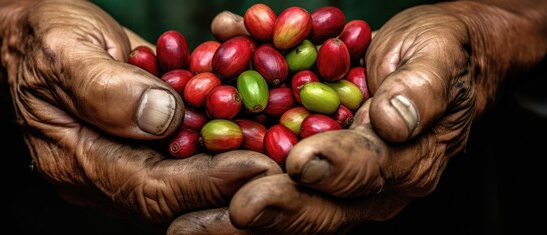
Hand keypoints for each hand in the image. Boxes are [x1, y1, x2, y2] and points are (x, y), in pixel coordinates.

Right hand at [0, 0, 281, 228]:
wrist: (36, 41)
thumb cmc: (41, 41)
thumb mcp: (63, 51)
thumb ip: (104, 87)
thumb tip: (164, 118)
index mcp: (77, 162)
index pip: (150, 188)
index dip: (206, 181)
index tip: (258, 165)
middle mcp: (109, 175)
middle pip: (180, 196)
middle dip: (236, 185)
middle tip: (290, 168)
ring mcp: (131, 162)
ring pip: (192, 178)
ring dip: (240, 167)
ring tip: (290, 153)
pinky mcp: (150, 146)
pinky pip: (192, 153)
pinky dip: (228, 142)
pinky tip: (266, 127)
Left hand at [170, 1, 545, 233]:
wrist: (431, 59)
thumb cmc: (441, 57)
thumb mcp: (439, 62)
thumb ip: (421, 90)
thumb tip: (396, 121)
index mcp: (404, 162)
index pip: (366, 172)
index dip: (333, 169)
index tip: (297, 164)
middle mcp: (365, 182)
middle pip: (317, 204)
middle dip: (273, 208)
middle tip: (231, 211)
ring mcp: (332, 179)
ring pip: (284, 203)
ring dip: (235, 212)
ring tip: (189, 223)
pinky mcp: (306, 165)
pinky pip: (267, 177)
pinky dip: (229, 179)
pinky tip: (192, 178)